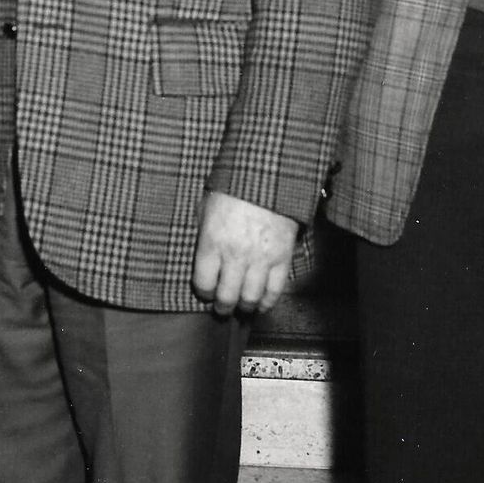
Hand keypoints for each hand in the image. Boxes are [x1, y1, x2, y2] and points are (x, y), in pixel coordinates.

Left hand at [191, 191, 296, 316]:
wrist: (269, 173)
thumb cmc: (234, 186)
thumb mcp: (207, 206)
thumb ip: (204, 233)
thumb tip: (201, 255)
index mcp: (212, 241)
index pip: (203, 283)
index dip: (203, 292)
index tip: (205, 292)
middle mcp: (235, 254)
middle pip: (226, 297)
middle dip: (222, 307)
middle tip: (222, 309)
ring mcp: (261, 258)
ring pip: (251, 298)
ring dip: (244, 307)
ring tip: (241, 308)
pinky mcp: (282, 257)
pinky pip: (275, 290)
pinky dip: (268, 302)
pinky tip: (262, 304)